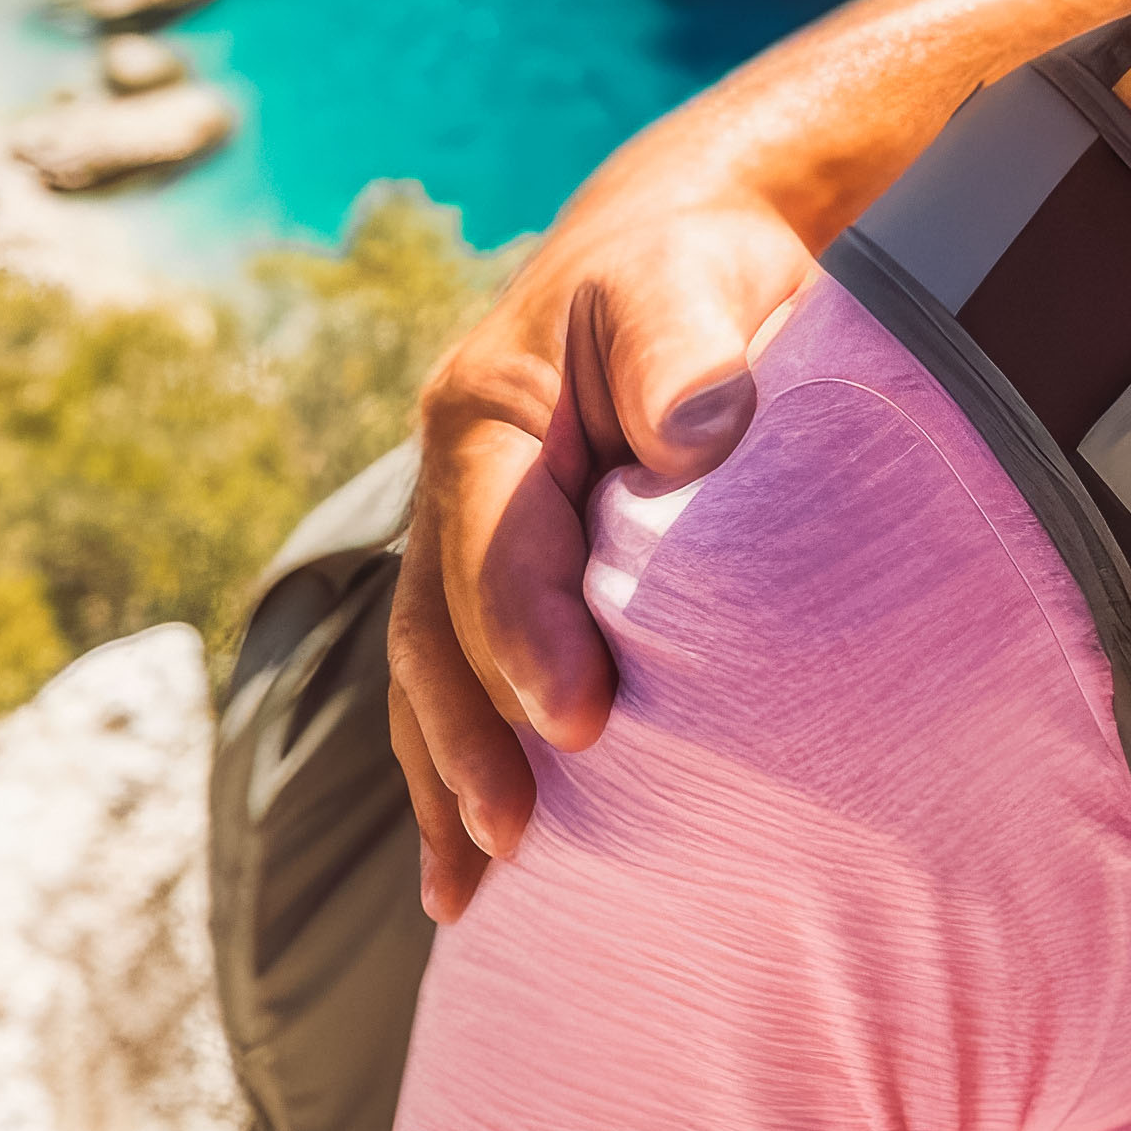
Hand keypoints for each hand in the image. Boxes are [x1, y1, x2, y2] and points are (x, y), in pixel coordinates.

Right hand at [386, 182, 818, 921]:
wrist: (677, 245)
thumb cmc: (694, 269)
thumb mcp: (687, 280)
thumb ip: (683, 350)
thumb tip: (698, 434)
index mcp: (485, 414)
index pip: (496, 547)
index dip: (530, 637)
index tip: (584, 721)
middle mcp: (454, 481)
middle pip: (439, 629)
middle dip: (468, 738)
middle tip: (518, 833)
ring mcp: (463, 530)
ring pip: (431, 669)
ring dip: (445, 774)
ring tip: (469, 884)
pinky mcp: (494, 570)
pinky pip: (453, 677)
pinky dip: (450, 766)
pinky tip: (463, 863)